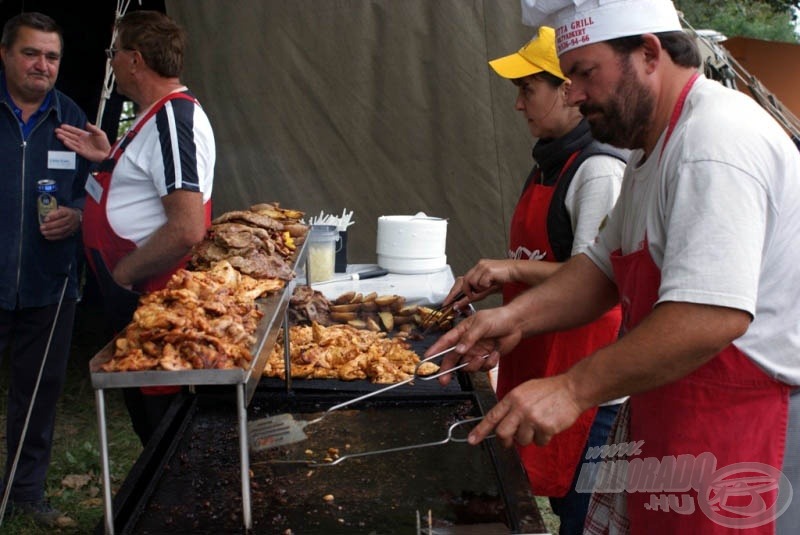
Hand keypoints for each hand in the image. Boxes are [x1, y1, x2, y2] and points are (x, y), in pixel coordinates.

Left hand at [40, 206, 80, 240]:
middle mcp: (70, 219)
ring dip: (51, 232)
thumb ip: (55, 211)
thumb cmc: (66, 213)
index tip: (45, 219)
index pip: (61, 213)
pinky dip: (54, 237)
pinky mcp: (70, 232)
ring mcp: (71, 227)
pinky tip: (47, 237)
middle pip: (61, 223)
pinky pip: (62, 236)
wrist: (78, 218)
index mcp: (68, 212)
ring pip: (61, 230)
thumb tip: (45, 214)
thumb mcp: (62, 208)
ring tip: (43, 232)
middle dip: (50, 226)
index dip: (53, 216)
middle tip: (42, 227)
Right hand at [54, 122, 110, 162]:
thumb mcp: (100, 133)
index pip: (75, 131)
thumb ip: (93, 128)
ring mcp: (81, 146)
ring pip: (71, 141)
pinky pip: (74, 148)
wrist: (108, 153)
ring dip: (64, 138)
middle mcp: (82, 141)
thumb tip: (87, 123)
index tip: (62, 125)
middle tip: (56, 130)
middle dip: (64, 133)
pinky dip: (70, 145)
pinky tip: (65, 141)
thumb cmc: (105, 144)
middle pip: (71, 136)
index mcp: (85, 135)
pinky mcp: (82, 152)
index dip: (69, 128)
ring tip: (58, 135)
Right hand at [425, 306, 520, 384]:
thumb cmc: (498, 318)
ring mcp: (476, 352)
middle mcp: (467, 344)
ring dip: (475, 365)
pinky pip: (483, 368)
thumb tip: (459, 350)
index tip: (426, 358)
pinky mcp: (487, 358)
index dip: (435, 350)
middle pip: (453, 359)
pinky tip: (496, 353)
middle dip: (447, 370)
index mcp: (462, 332)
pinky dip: (490, 363)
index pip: (445, 342)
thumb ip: (469, 338)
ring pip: (468, 366)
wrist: (517, 324)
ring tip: (484, 356)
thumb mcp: (481, 324)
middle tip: (443, 380)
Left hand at [443, 259, 513, 309]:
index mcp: (476, 270)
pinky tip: (493, 284)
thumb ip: (475, 295)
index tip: (447, 302)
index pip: (460, 281)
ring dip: (479, 290)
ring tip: (489, 288)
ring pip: (471, 283)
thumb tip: (462, 303)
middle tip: (464, 301)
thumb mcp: (487, 289)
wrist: (517, 272)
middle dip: (463, 293)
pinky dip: (485, 286)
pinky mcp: (487, 268)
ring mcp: (482, 266)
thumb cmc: (504, 279)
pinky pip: (480, 282)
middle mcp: (477, 266)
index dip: (453, 293)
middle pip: (463, 281)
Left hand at [468, 374, 583, 447]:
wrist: (571, 389)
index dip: (480, 430)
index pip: (492, 416)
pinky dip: (543, 438)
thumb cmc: (549, 390)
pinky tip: (549, 426)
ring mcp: (532, 418)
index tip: (472, 440)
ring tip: (538, 425)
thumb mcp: (525, 391)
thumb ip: (512, 406)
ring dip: (529, 438)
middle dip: (505, 441)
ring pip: (522, 440)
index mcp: (512, 398)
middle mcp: (520, 408)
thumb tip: (502, 423)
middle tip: (510, 442)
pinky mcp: (545, 427)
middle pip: (503, 433)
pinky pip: (539, 442)